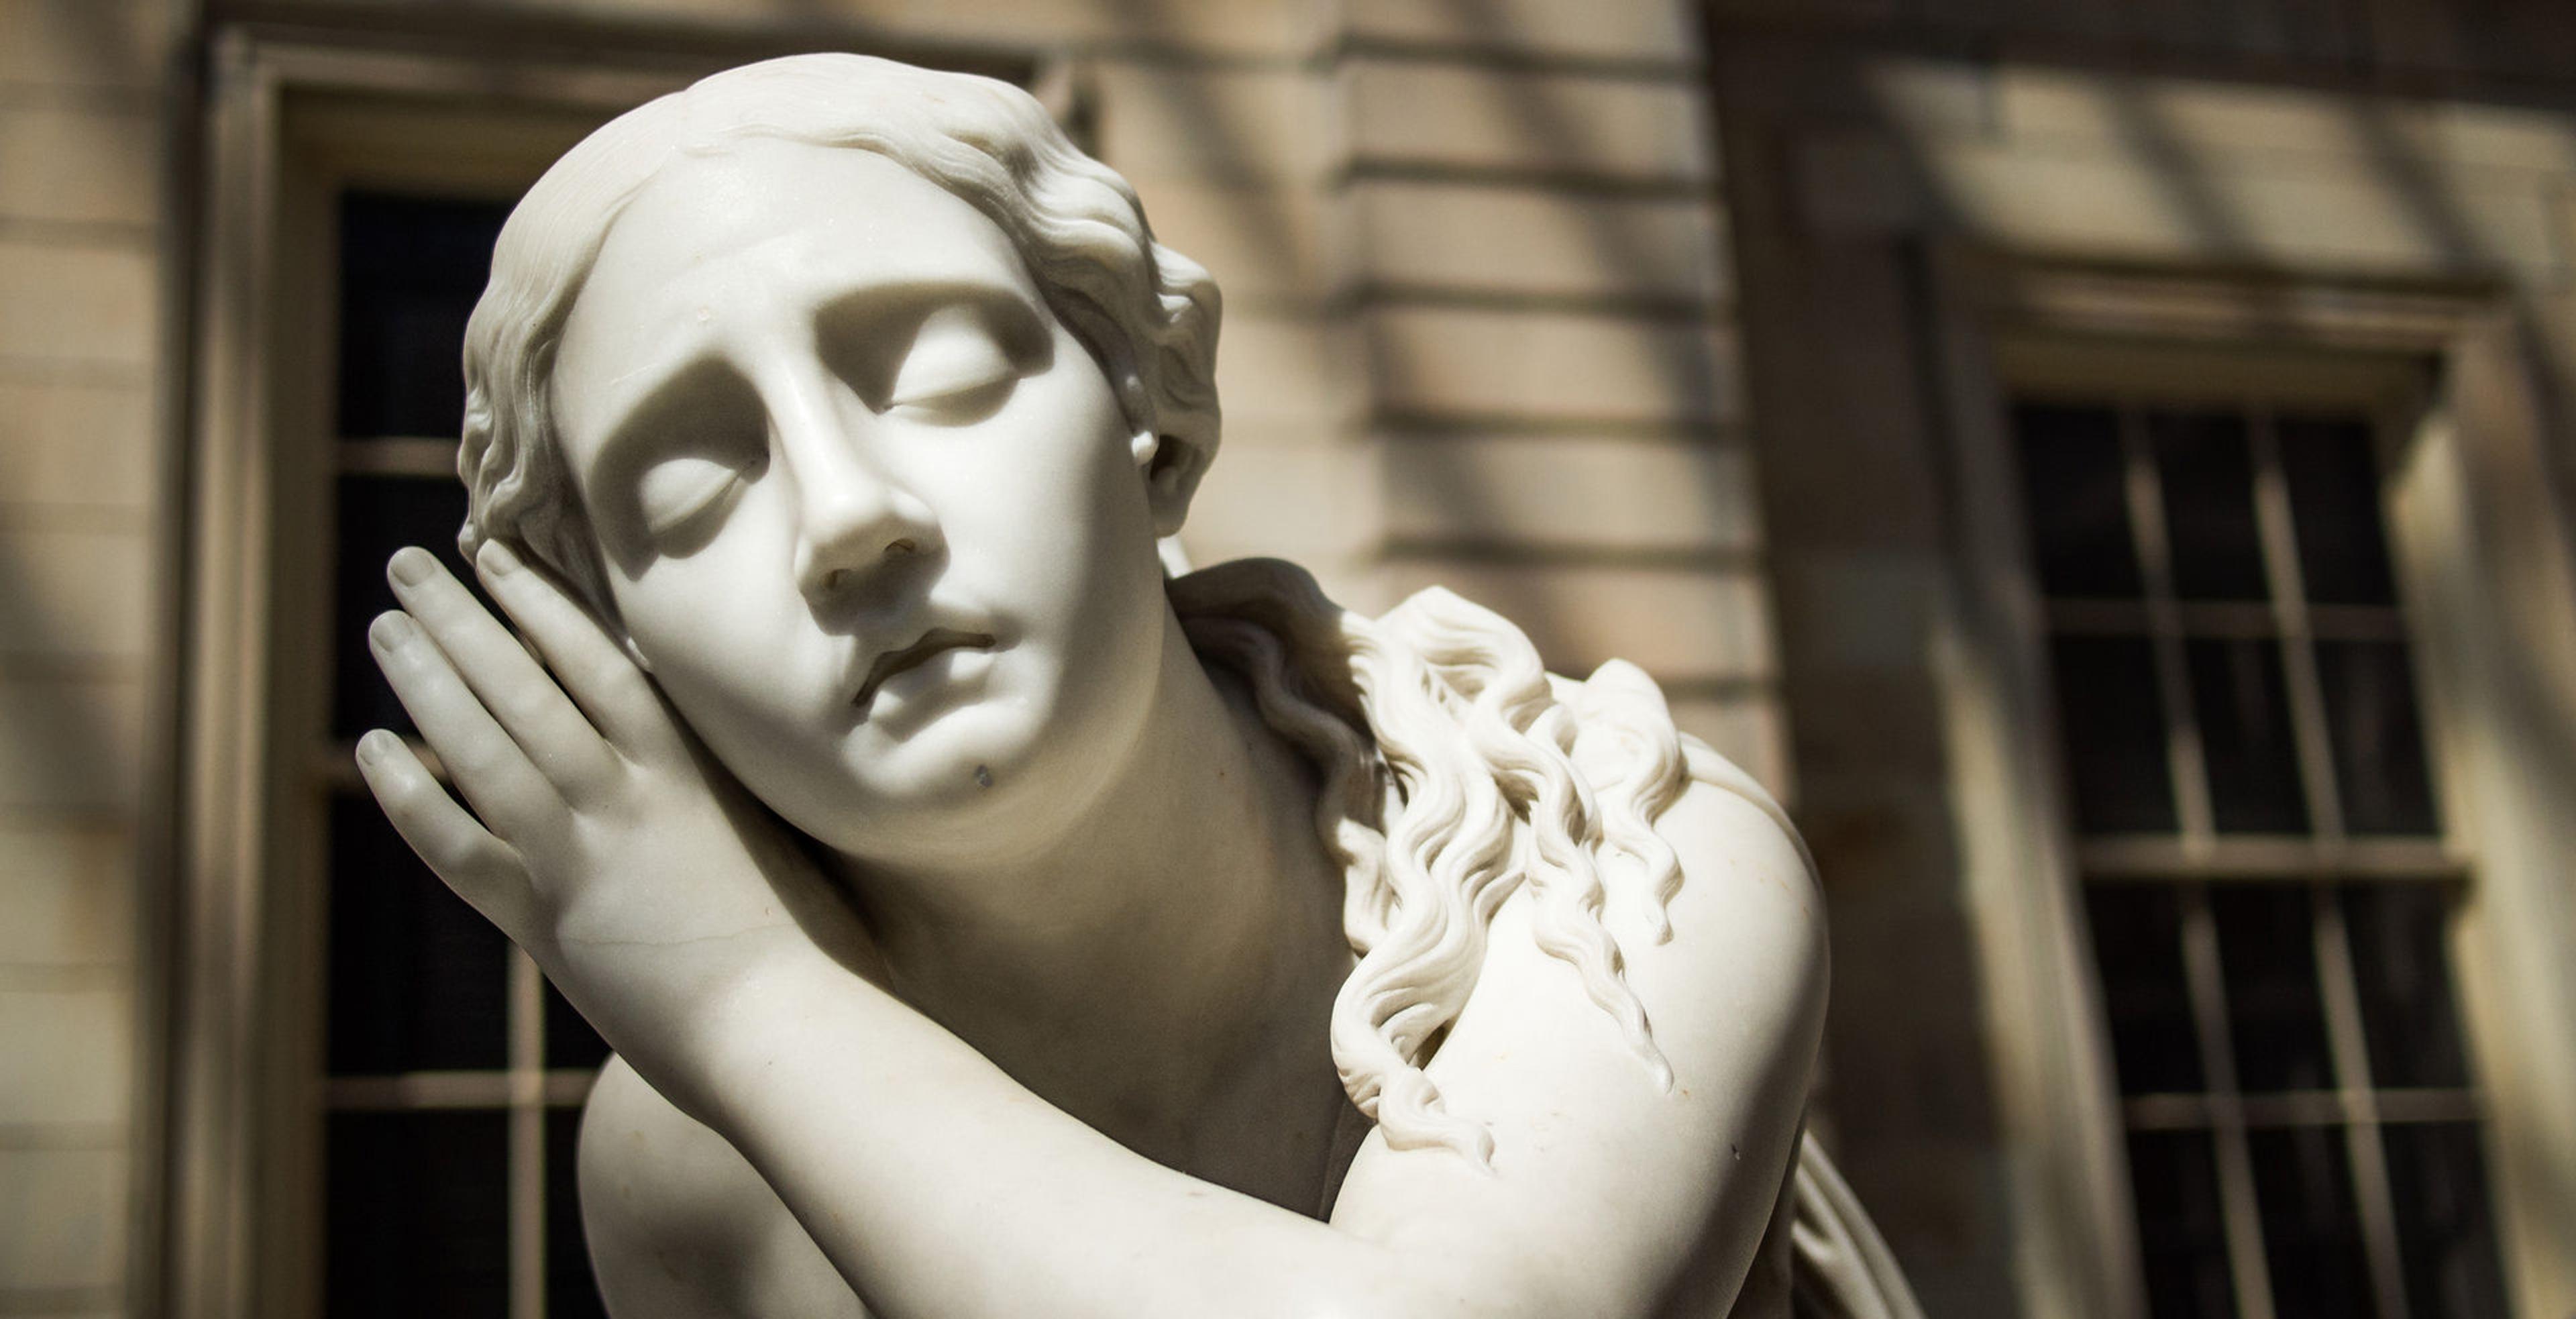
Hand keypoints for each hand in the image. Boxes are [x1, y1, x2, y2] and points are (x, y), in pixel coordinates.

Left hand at [357, 540, 874, 1101]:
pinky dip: (408, 791)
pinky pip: (454, 842)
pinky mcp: (546, 920)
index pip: (599, 661)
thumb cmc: (821, 949)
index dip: (543, 602)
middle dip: (463, 617)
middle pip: (526, 683)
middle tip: (409, 564)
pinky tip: (373, 747)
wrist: (787, 1029)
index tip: (499, 556)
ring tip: (386, 626)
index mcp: (690, 772)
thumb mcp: (788, 840)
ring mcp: (579, 855)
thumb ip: (742, 791)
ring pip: (482, 745)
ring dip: (427, 678)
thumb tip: (724, 752)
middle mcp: (626, 796)